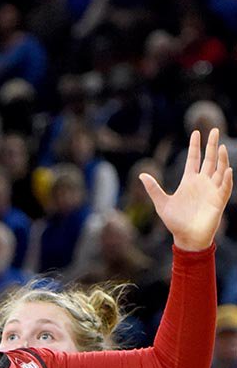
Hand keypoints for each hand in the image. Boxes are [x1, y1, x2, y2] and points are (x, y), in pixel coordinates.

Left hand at [139, 128, 232, 250]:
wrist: (187, 238)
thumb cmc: (175, 222)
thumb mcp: (162, 203)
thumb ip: (153, 188)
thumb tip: (141, 175)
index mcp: (189, 181)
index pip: (194, 159)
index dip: (195, 146)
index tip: (196, 132)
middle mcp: (202, 182)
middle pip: (209, 159)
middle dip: (211, 145)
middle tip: (214, 129)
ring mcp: (212, 190)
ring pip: (219, 170)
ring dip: (221, 158)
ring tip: (220, 146)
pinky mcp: (218, 200)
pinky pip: (225, 186)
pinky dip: (226, 178)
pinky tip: (226, 169)